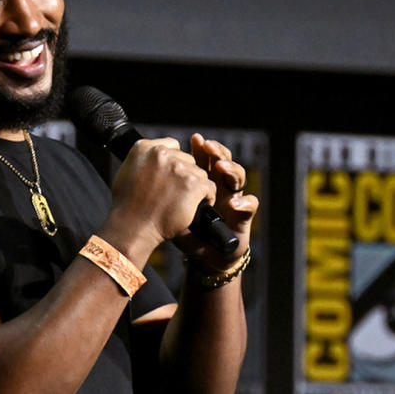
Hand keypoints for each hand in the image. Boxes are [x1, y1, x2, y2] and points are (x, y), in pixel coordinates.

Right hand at [103, 137, 216, 263]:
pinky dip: (206, 198)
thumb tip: (153, 156)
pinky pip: (209, 187)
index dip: (174, 163)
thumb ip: (142, 159)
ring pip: (200, 174)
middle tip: (173, 194)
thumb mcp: (125, 172)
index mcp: (145, 148)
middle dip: (184, 176)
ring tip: (181, 203)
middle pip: (188, 160)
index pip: (173, 146)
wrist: (132, 227)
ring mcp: (178, 168)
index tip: (169, 178)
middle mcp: (162, 154)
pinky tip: (193, 207)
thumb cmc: (127, 206)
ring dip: (195, 188)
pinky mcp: (192, 184)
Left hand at [174, 133, 258, 269]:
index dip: (202, 147)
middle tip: (208, 146)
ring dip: (231, 169)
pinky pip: (250, 205)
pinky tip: (233, 204)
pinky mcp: (244, 217)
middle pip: (224, 161)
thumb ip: (162, 191)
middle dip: (217, 152)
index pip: (206, 158)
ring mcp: (234, 199)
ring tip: (220, 168)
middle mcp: (221, 186)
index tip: (195, 139)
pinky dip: (244, 203)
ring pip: (239, 177)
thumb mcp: (169, 209)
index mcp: (203, 181)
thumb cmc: (184, 230)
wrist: (206, 256)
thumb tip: (145, 169)